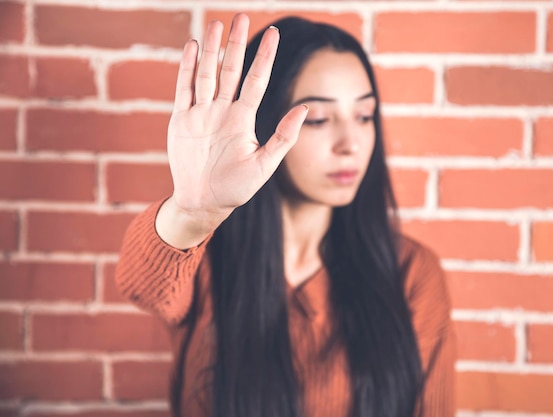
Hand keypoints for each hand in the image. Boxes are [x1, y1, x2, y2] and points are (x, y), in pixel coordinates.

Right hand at [164, 14, 307, 234]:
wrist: (204, 202)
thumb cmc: (237, 187)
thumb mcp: (264, 165)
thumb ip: (283, 137)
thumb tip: (305, 108)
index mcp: (244, 119)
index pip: (257, 80)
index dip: (265, 57)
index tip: (275, 33)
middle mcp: (223, 111)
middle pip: (231, 70)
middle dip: (237, 44)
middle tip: (242, 16)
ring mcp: (201, 113)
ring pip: (207, 74)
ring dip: (212, 51)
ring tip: (217, 25)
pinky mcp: (181, 120)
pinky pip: (184, 89)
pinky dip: (187, 68)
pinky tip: (193, 47)